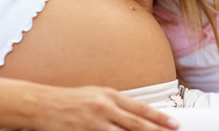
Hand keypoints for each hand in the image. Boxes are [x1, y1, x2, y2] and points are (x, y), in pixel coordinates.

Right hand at [35, 85, 178, 130]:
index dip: (159, 116)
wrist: (45, 105)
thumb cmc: (73, 99)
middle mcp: (104, 109)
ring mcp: (94, 124)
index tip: (173, 122)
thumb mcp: (98, 94)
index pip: (140, 108)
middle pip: (136, 124)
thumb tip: (138, 113)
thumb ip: (117, 104)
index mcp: (109, 95)